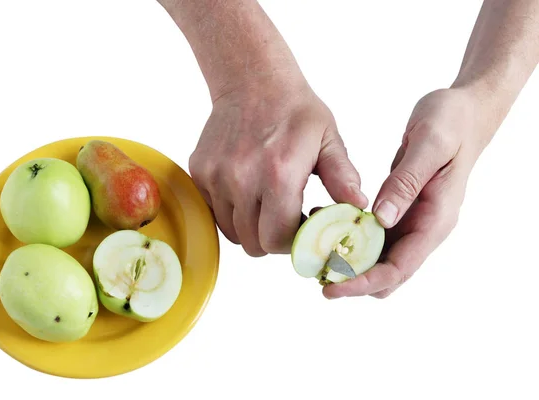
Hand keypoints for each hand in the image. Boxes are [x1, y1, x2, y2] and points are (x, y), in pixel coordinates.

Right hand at [189, 78, 368, 255]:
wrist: (253, 80)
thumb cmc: (295, 111)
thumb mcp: (328, 139)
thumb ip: (343, 177)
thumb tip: (359, 207)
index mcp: (278, 174)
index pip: (278, 239)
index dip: (293, 242)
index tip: (302, 228)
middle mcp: (242, 179)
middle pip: (253, 244)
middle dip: (272, 240)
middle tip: (285, 220)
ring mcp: (216, 176)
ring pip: (231, 232)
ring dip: (250, 227)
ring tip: (266, 204)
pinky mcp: (199, 172)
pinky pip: (214, 212)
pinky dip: (231, 211)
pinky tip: (247, 190)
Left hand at [323, 88, 487, 298]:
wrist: (463, 111)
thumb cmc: (452, 123)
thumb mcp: (430, 144)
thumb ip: (407, 183)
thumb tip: (382, 219)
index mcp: (436, 220)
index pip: (399, 269)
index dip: (364, 282)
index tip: (332, 286)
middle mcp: (423, 228)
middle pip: (386, 274)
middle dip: (352, 278)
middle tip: (315, 270)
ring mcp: (411, 220)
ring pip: (377, 257)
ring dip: (347, 258)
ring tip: (313, 246)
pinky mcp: (399, 209)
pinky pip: (372, 234)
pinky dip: (348, 235)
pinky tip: (325, 221)